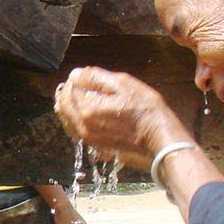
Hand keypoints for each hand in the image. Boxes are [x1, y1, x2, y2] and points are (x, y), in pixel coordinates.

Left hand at [54, 66, 192, 169]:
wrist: (160, 140)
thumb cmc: (145, 110)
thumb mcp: (123, 84)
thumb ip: (95, 77)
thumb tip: (75, 74)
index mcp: (86, 109)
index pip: (70, 88)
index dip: (77, 78)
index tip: (86, 75)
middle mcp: (82, 127)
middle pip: (63, 105)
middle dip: (67, 91)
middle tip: (77, 84)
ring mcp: (89, 140)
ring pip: (66, 120)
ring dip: (68, 106)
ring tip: (77, 97)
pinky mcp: (97, 149)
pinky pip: (76, 132)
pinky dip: (74, 121)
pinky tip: (83, 115)